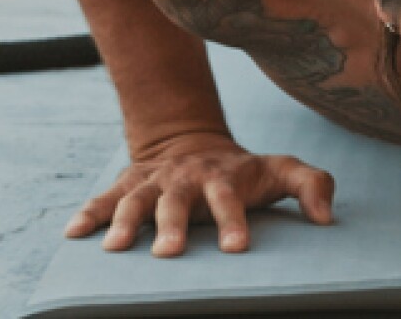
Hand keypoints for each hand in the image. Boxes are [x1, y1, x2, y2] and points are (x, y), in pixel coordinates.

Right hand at [65, 130, 335, 256]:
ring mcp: (155, 181)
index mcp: (223, 177)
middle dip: (172, 226)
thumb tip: (326, 218)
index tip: (236, 249)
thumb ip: (312, 184)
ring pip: (136, 199)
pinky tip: (74, 233)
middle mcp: (186, 178)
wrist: (194, 145)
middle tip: (169, 255)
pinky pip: (105, 197)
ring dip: (124, 222)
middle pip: (177, 201)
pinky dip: (89, 213)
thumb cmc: (244, 171)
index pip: (229, 199)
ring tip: (115, 249)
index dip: (233, 222)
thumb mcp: (281, 170)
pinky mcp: (129, 184)